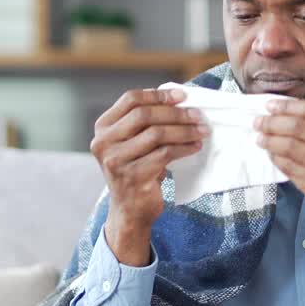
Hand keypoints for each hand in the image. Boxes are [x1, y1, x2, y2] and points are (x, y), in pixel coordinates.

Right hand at [90, 87, 208, 264]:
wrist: (130, 210)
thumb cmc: (137, 170)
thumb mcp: (132, 143)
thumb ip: (144, 122)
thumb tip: (179, 99)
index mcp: (103, 128)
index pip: (131, 99)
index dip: (158, 95)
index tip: (182, 96)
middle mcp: (104, 142)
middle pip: (144, 115)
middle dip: (176, 113)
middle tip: (198, 115)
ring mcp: (116, 160)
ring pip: (157, 134)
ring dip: (184, 130)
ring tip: (201, 131)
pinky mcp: (133, 176)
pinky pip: (165, 154)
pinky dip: (184, 148)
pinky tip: (195, 147)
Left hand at [254, 99, 304, 269]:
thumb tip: (285, 112)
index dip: (286, 106)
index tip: (269, 105)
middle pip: (298, 127)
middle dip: (272, 122)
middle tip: (258, 122)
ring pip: (290, 147)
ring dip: (270, 141)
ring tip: (260, 138)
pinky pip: (290, 168)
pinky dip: (277, 159)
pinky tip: (271, 156)